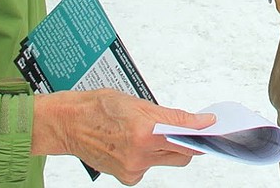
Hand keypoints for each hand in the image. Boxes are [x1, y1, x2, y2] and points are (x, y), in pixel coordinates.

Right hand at [31, 89, 214, 184]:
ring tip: (151, 132)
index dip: (201, 130)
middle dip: (188, 141)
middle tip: (188, 128)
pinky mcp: (127, 177)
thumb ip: (170, 115)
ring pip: (167, 161)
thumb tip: (198, 121)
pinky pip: (151, 167)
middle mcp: (139, 155)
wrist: (67, 124)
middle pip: (182, 154)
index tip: (212, 125)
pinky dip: (151, 156)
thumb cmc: (97, 107)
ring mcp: (133, 169)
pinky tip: (136, 143)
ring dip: (168, 148)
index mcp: (143, 132)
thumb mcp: (137, 102)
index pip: (185, 135)